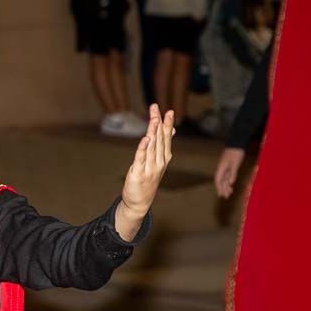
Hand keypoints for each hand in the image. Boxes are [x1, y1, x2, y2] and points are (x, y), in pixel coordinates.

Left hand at [118, 104, 173, 226]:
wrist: (139, 202)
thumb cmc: (148, 180)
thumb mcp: (157, 162)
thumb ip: (162, 145)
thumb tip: (171, 129)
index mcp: (164, 158)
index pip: (166, 138)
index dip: (166, 124)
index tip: (169, 111)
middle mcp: (159, 162)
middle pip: (159, 139)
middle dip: (158, 122)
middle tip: (156, 108)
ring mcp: (150, 168)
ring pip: (152, 146)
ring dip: (153, 132)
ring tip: (154, 119)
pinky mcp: (139, 173)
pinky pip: (141, 159)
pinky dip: (143, 148)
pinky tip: (145, 139)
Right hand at [214, 147, 245, 198]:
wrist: (237, 143)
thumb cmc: (235, 153)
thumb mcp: (235, 163)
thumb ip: (232, 173)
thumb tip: (230, 183)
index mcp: (221, 168)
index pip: (218, 180)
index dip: (219, 188)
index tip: (220, 195)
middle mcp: (222, 169)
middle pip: (221, 181)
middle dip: (222, 189)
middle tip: (226, 197)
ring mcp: (225, 167)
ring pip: (224, 179)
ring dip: (226, 186)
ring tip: (229, 193)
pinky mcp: (229, 166)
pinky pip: (228, 176)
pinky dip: (229, 181)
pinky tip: (231, 185)